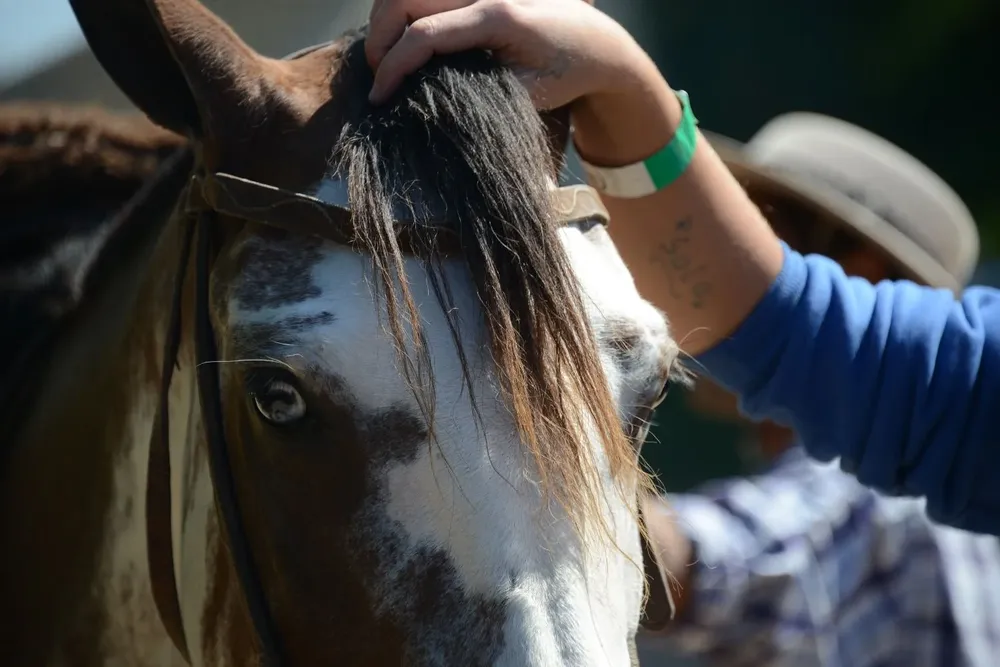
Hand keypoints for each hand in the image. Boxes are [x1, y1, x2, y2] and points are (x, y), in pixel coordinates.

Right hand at [365, 0, 654, 108]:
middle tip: (380, 76)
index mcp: (497, 15)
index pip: (424, 34)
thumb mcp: (527, 96)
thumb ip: (479, 96)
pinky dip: (406, 11)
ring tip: (389, 58)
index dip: (392, 67)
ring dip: (387, 19)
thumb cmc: (568, 73)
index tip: (378, 97)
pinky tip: (407, 40)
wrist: (599, 43)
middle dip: (380, 37)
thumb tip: (428, 104)